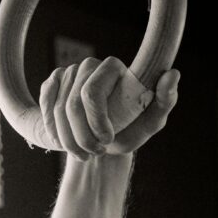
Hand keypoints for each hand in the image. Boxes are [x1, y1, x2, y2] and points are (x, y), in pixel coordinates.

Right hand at [39, 56, 178, 158]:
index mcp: (114, 67)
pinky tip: (65, 141)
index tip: (107, 141)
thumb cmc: (132, 129)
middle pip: (72, 105)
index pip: (91, 93)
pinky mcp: (52, 83)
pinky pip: (45, 107)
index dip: (96, 121)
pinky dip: (53, 130)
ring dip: (69, 140)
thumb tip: (173, 74)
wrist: (106, 140)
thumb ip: (164, 101)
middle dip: (82, 136)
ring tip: (85, 153)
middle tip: (96, 153)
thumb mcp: (150, 122)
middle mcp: (89, 65)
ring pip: (57, 111)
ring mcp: (68, 72)